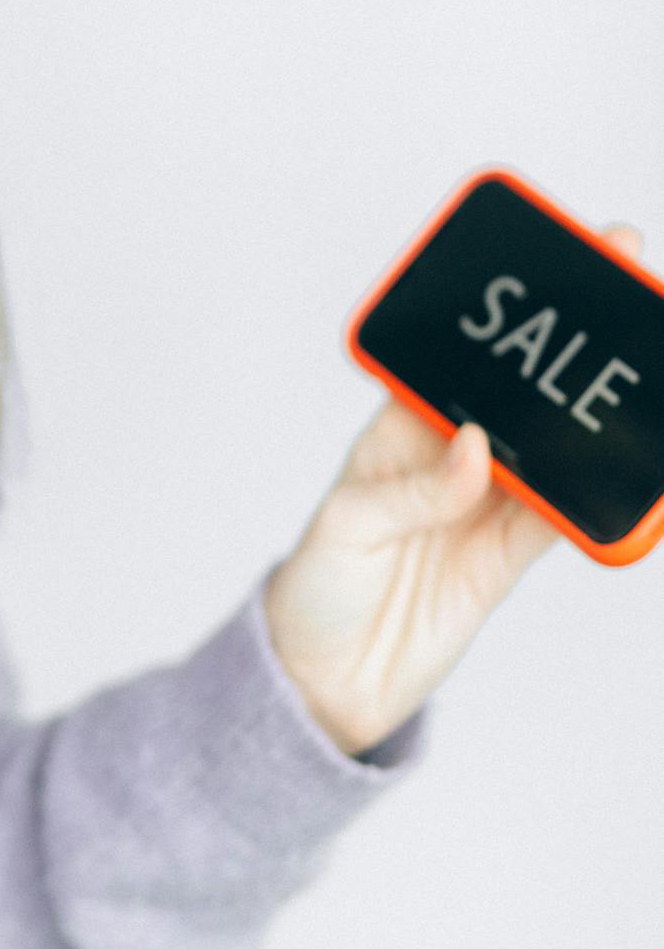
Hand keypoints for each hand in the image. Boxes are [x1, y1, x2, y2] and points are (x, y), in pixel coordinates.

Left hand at [262, 223, 645, 758]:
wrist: (327, 682)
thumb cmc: (318, 585)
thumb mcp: (348, 525)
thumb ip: (413, 490)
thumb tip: (477, 450)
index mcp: (400, 426)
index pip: (457, 356)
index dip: (501, 315)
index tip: (543, 266)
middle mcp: (449, 456)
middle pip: (520, 390)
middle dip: (569, 340)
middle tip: (621, 286)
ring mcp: (485, 504)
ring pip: (554, 446)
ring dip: (594, 412)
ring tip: (641, 366)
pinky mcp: (508, 556)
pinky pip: (561, 518)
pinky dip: (595, 499)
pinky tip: (629, 470)